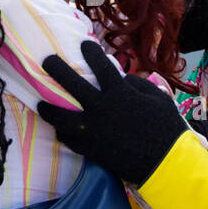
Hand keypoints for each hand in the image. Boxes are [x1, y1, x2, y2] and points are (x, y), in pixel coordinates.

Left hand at [36, 41, 190, 184]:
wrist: (166, 163)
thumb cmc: (167, 128)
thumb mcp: (158, 98)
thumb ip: (137, 85)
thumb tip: (122, 79)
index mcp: (119, 93)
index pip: (100, 65)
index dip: (91, 52)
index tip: (85, 44)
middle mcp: (101, 109)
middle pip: (71, 84)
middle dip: (56, 69)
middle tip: (47, 61)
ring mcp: (93, 130)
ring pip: (61, 117)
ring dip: (48, 109)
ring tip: (40, 104)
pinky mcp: (91, 150)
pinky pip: (69, 140)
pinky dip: (63, 134)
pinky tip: (59, 130)